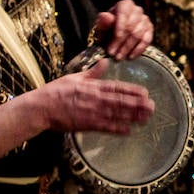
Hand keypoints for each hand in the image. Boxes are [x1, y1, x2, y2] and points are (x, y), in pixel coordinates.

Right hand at [39, 61, 153, 132]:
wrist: (41, 108)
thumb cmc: (56, 91)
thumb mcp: (75, 77)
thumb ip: (92, 72)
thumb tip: (105, 61)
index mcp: (92, 87)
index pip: (116, 88)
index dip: (132, 91)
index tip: (145, 93)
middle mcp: (95, 100)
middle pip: (120, 102)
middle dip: (137, 105)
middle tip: (152, 107)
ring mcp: (92, 113)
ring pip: (116, 115)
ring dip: (132, 116)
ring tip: (146, 118)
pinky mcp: (86, 125)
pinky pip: (105, 128)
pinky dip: (117, 129)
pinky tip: (129, 131)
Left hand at [94, 0, 151, 59]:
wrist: (116, 33)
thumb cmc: (108, 29)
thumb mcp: (102, 26)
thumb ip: (103, 22)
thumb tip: (104, 16)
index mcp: (125, 5)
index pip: (123, 15)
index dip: (119, 27)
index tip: (115, 38)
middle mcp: (137, 10)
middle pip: (130, 27)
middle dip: (120, 42)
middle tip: (112, 54)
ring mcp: (145, 20)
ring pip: (138, 35)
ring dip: (127, 48)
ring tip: (118, 57)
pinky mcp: (150, 30)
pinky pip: (146, 40)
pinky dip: (138, 49)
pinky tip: (130, 56)